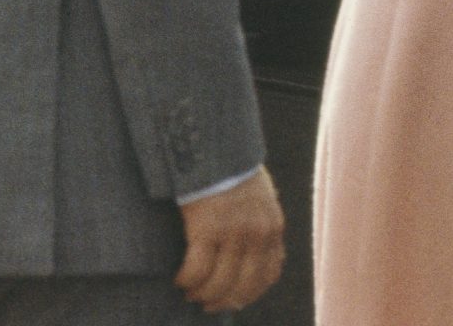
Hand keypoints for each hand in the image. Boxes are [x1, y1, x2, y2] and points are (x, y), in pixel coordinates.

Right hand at [175, 166, 285, 313]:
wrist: (217, 148)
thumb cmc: (235, 171)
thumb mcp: (261, 198)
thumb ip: (261, 225)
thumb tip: (253, 257)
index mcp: (273, 227)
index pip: (269, 275)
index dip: (249, 294)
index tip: (232, 301)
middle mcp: (258, 233)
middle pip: (241, 286)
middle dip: (222, 301)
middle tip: (206, 303)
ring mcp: (234, 232)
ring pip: (217, 283)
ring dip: (200, 294)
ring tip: (189, 292)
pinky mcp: (207, 228)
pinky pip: (196, 270)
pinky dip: (186, 280)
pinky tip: (179, 279)